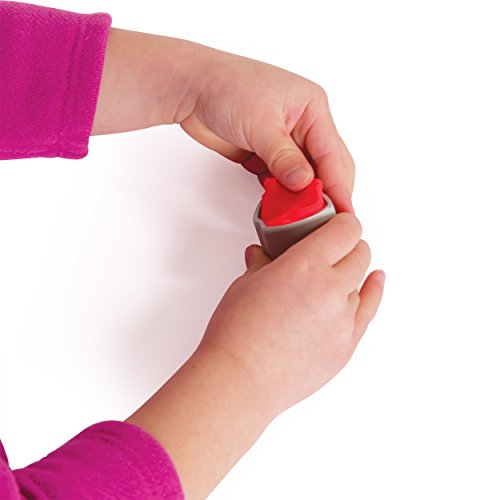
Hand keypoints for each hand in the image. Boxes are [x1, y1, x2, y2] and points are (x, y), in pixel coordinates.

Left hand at [178, 50, 354, 212]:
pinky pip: (283, 178)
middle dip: (324, 192)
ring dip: (301, 195)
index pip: (333, 154)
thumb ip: (284, 157)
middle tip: (321, 218)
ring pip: (304, 175)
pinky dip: (283, 192)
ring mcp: (285, 139)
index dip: (340, 186)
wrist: (192, 88)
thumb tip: (304, 183)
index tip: (342, 212)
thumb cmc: (225, 87)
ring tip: (299, 214)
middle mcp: (304, 123)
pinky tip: (280, 202)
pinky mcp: (268, 152)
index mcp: (311, 107)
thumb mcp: (261, 124)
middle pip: (326, 166)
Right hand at [200, 213, 383, 414]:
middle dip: (348, 245)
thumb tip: (264, 254)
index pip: (346, 229)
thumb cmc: (237, 334)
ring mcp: (343, 318)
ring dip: (351, 273)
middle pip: (360, 252)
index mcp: (305, 265)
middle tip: (333, 247)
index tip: (337, 222)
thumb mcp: (245, 285)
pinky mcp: (347, 344)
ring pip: (363, 281)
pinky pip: (369, 310)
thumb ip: (263, 263)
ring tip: (335, 273)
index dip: (343, 222)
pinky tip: (374, 282)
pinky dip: (371, 292)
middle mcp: (331, 288)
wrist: (241, 380)